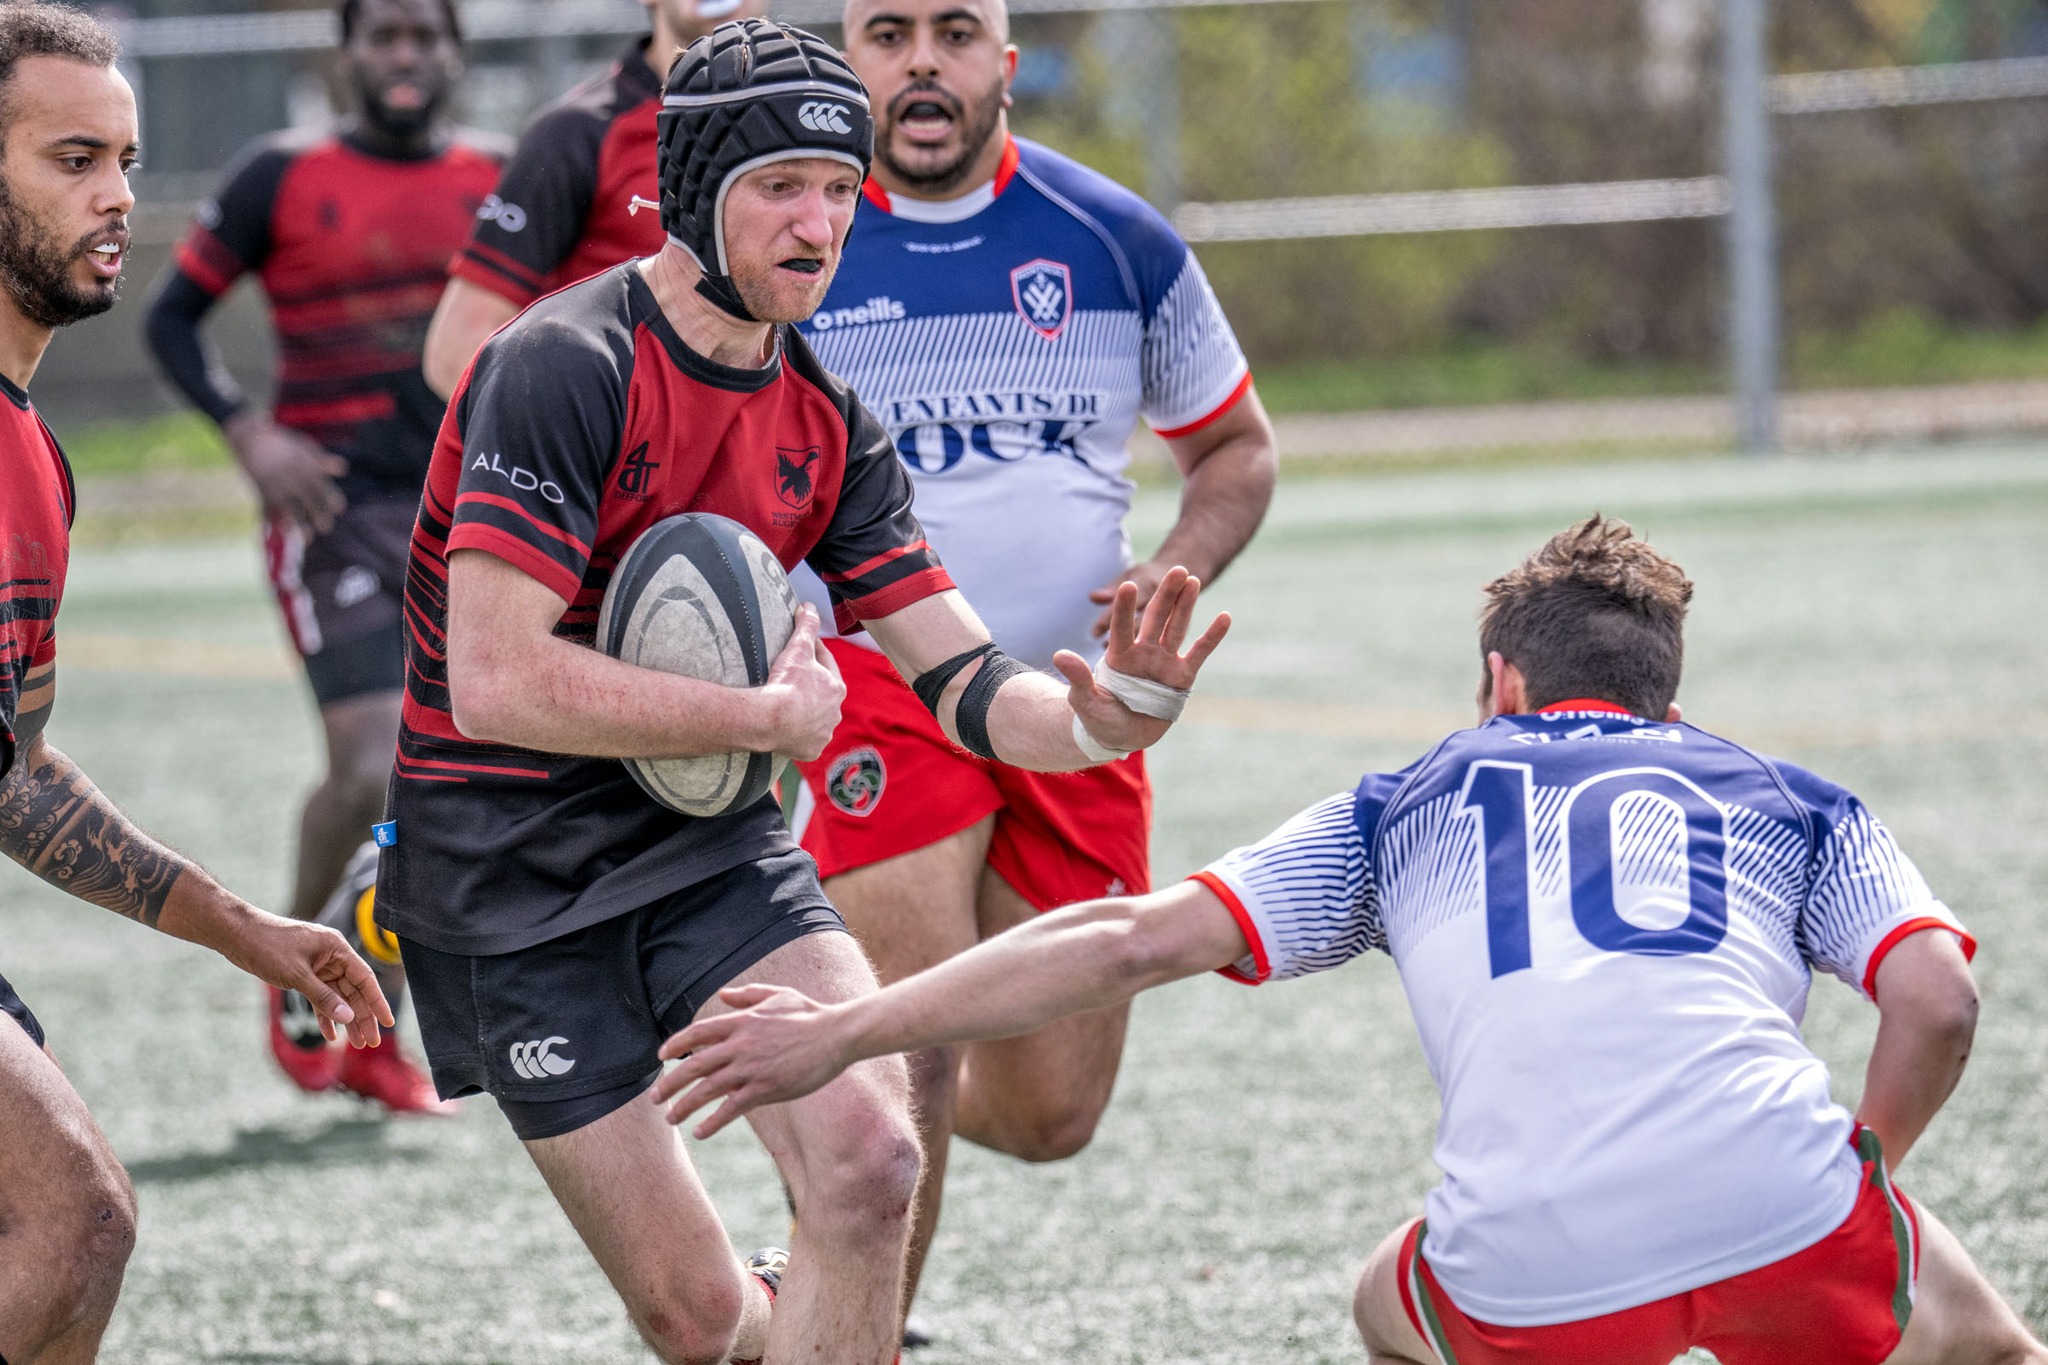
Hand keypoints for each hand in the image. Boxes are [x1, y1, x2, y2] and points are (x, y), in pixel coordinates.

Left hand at [221, 910, 394, 1049]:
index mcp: (337, 949)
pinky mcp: (303, 973)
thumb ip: (323, 997)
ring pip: (338, 996)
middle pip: (354, 991)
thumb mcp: (297, 975)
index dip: (377, 1002)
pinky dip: (324, 1014)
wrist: (236, 933)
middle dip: (362, 1017)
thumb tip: (347, 1017)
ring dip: (345, 1019)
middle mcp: (331, 957)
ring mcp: (317, 966)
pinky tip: (329, 1034)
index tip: (387, 1022)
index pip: (365, 978)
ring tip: (355, 1043)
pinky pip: (320, 997)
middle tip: (370, 1042)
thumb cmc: (267, 946)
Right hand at [224, 411, 347, 533]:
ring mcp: (275, 487)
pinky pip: (270, 511)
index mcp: (304, 466)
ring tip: (309, 539)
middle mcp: (292, 479)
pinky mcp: (260, 492)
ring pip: (292, 510)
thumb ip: (322, 459)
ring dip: (302, 526)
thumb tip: (343, 470)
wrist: (245, 438)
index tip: (339, 509)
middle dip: (320, 516)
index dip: (332, 499)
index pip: (323, 486)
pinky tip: (284, 532)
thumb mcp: (302, 445)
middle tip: (326, 528)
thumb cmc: (278, 442)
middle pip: (310, 501)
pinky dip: (277, 523)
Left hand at [652, 983, 851, 1137]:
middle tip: (655, 1098)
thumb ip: (748, 995)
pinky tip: (700, 1132)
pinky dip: (713, 1122)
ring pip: (707, 1089)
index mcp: (742, 1021)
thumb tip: (723, 995)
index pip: (698, 1033)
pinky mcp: (766, 1088)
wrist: (837, 1035)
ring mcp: (752, 1068)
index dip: (676, 1044)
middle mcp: (741, 1045)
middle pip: (694, 1065)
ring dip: (684, 1106)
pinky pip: (731, 1108)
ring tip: (671, 1119)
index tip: (661, 1057)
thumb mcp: (778, 995)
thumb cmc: (810, 1013)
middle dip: (670, 1083)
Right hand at [757, 604, 843, 761]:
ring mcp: (823, 733)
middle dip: (811, 687)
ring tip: (789, 707)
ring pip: (816, 719)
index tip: (802, 649)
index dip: (813, 654)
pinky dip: (799, 735)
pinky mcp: (810, 750)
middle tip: (792, 680)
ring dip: (807, 713)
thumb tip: (808, 605)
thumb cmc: (787, 683)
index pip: (825, 665)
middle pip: (822, 695)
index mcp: (836, 687)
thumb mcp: (797, 649)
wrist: (771, 719)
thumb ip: (806, 626)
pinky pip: (805, 741)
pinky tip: (789, 730)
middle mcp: (835, 713)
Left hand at [1055, 566, 1227, 754]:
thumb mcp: (1085, 701)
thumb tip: (1060, 655)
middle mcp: (1143, 652)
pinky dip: (1212, 636)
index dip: (1124, 608)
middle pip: (1155, 618)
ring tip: (1193, 579)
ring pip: (1176, 628)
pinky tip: (1225, 616)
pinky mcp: (1182, 676)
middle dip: (1165, 595)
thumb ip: (1078, 678)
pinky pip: (1199, 653)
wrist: (1121, 736)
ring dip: (1185, 605)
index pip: (1122, 627)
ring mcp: (1163, 661)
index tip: (1128, 586)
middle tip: (1177, 570)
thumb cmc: (1098, 717)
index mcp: (1119, 655)